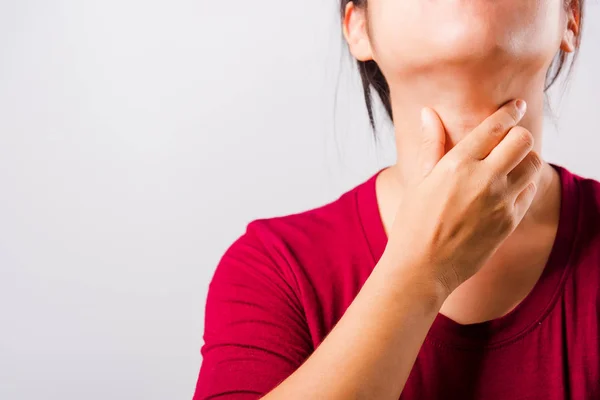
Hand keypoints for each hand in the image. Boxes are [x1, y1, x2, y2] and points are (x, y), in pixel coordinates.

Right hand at [384, 99, 541, 295]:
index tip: (516, 106)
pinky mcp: (509, 222)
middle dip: (519, 134)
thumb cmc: (414, 222)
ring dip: (525, 158)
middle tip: (510, 139)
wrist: (423, 267)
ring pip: (533, 164)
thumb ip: (431, 144)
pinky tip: (508, 188)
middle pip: (522, 140)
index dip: (510, 112)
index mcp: (457, 164)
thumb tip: (428, 112)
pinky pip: (530, 191)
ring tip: (511, 164)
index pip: (495, 127)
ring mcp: (500, 202)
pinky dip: (524, 184)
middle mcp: (483, 179)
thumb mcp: (420, 180)